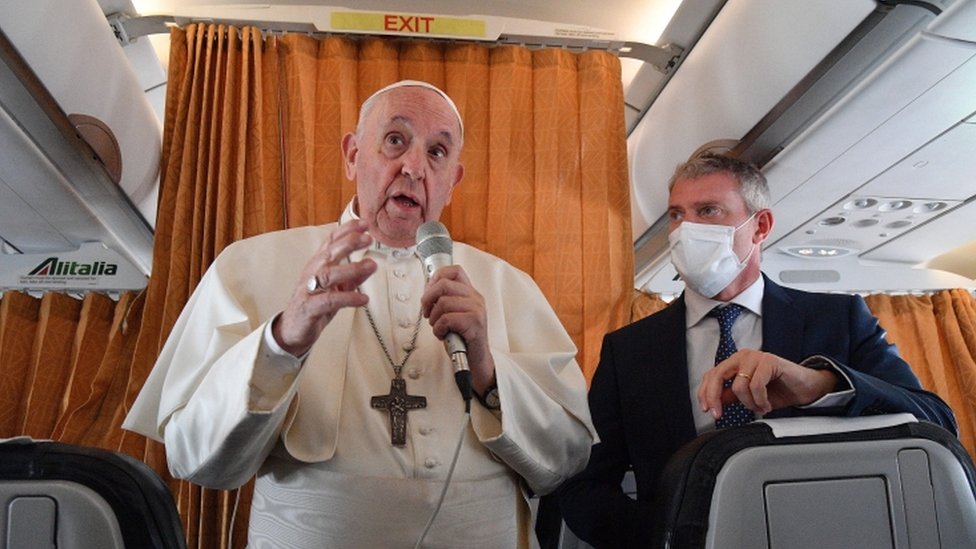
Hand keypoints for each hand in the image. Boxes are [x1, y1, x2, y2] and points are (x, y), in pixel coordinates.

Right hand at [273, 220, 376, 355]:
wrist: (292, 331)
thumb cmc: (313, 306)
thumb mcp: (336, 288)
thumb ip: (352, 277)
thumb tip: (370, 265)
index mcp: (318, 265)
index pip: (330, 242)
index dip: (346, 231)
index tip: (364, 224)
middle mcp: (312, 273)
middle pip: (329, 253)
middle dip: (349, 243)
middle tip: (367, 238)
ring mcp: (309, 290)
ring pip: (329, 274)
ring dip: (352, 268)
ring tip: (371, 265)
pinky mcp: (310, 308)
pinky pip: (329, 301)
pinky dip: (348, 298)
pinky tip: (362, 298)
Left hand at [420, 265, 495, 392]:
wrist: (476, 360)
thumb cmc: (461, 338)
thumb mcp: (452, 314)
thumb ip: (444, 300)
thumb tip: (427, 290)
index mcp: (470, 293)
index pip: (454, 271)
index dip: (436, 277)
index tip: (429, 293)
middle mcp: (476, 298)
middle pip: (443, 284)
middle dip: (427, 299)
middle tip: (427, 313)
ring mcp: (477, 309)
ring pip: (443, 302)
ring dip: (434, 318)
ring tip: (438, 327)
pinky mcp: (475, 322)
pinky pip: (446, 319)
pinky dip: (439, 329)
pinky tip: (443, 335)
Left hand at [697, 349, 837, 419]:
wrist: (805, 388)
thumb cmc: (779, 390)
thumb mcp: (749, 396)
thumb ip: (730, 396)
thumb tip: (714, 402)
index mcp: (735, 363)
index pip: (711, 375)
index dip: (705, 393)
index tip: (707, 409)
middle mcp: (742, 357)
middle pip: (717, 375)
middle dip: (714, 397)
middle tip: (719, 414)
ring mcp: (755, 356)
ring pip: (738, 385)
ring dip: (748, 403)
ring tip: (759, 406)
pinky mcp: (769, 360)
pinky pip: (756, 385)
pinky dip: (760, 400)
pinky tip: (767, 404)